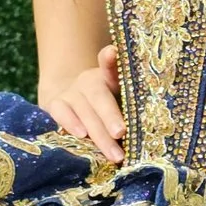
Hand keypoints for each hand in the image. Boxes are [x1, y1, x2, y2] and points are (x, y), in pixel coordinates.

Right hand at [38, 43, 124, 162]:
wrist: (68, 101)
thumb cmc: (104, 106)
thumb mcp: (118, 102)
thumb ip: (132, 108)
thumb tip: (151, 130)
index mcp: (109, 78)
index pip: (111, 67)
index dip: (110, 60)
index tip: (112, 52)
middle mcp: (89, 81)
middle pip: (100, 96)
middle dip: (110, 116)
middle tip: (121, 132)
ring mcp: (71, 92)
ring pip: (83, 110)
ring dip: (98, 133)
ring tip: (112, 152)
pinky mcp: (55, 104)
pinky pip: (60, 112)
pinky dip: (70, 122)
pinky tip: (80, 135)